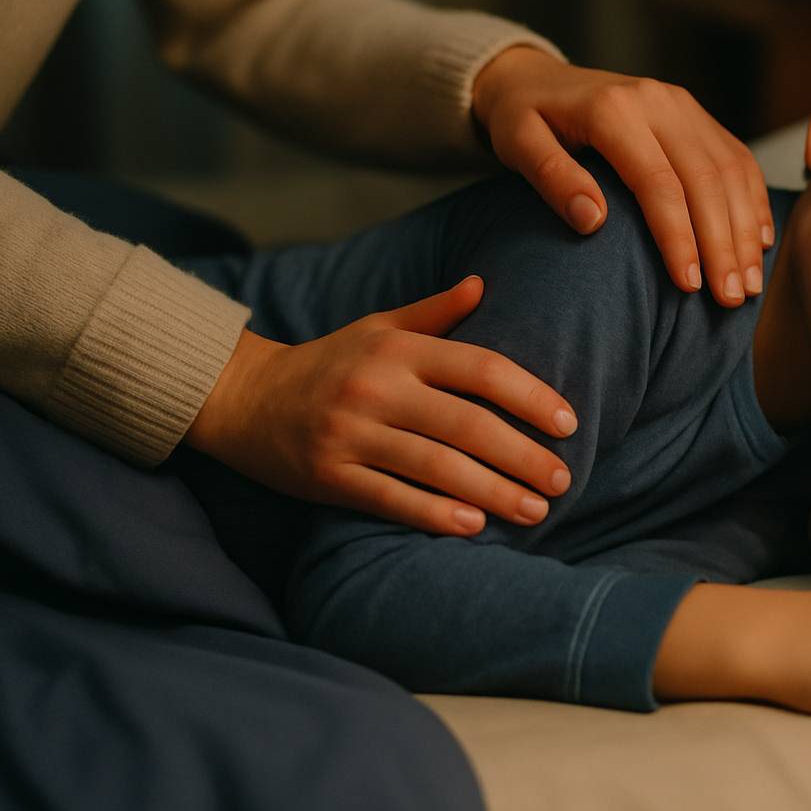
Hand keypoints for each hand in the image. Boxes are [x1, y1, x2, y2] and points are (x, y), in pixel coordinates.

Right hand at [185, 275, 575, 535]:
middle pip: (466, 424)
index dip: (530, 395)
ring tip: (536, 510)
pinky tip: (474, 527)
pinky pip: (391, 499)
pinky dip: (435, 515)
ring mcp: (351, 434)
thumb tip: (484, 283)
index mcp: (398, 350)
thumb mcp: (378, 328)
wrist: (242, 398)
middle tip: (564, 479)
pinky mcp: (328, 476)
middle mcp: (377, 388)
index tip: (568, 422)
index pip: (480, 368)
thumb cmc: (329, 363)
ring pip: (436, 466)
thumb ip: (434, 312)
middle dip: (522, 455)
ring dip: (493, 492)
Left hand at [472, 46, 774, 307]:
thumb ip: (553, 179)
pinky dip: (752, 200)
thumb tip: (594, 221)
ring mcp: (682, 105)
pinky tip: (759, 241)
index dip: (679, 237)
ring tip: (749, 283)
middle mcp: (657, 101)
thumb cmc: (522, 119)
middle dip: (723, 243)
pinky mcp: (694, 113)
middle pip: (705, 179)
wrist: (535, 77)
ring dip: (744, 229)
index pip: (658, 182)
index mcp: (613, 110)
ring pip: (730, 170)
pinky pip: (736, 157)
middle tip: (731, 298)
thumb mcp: (517, 144)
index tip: (689, 286)